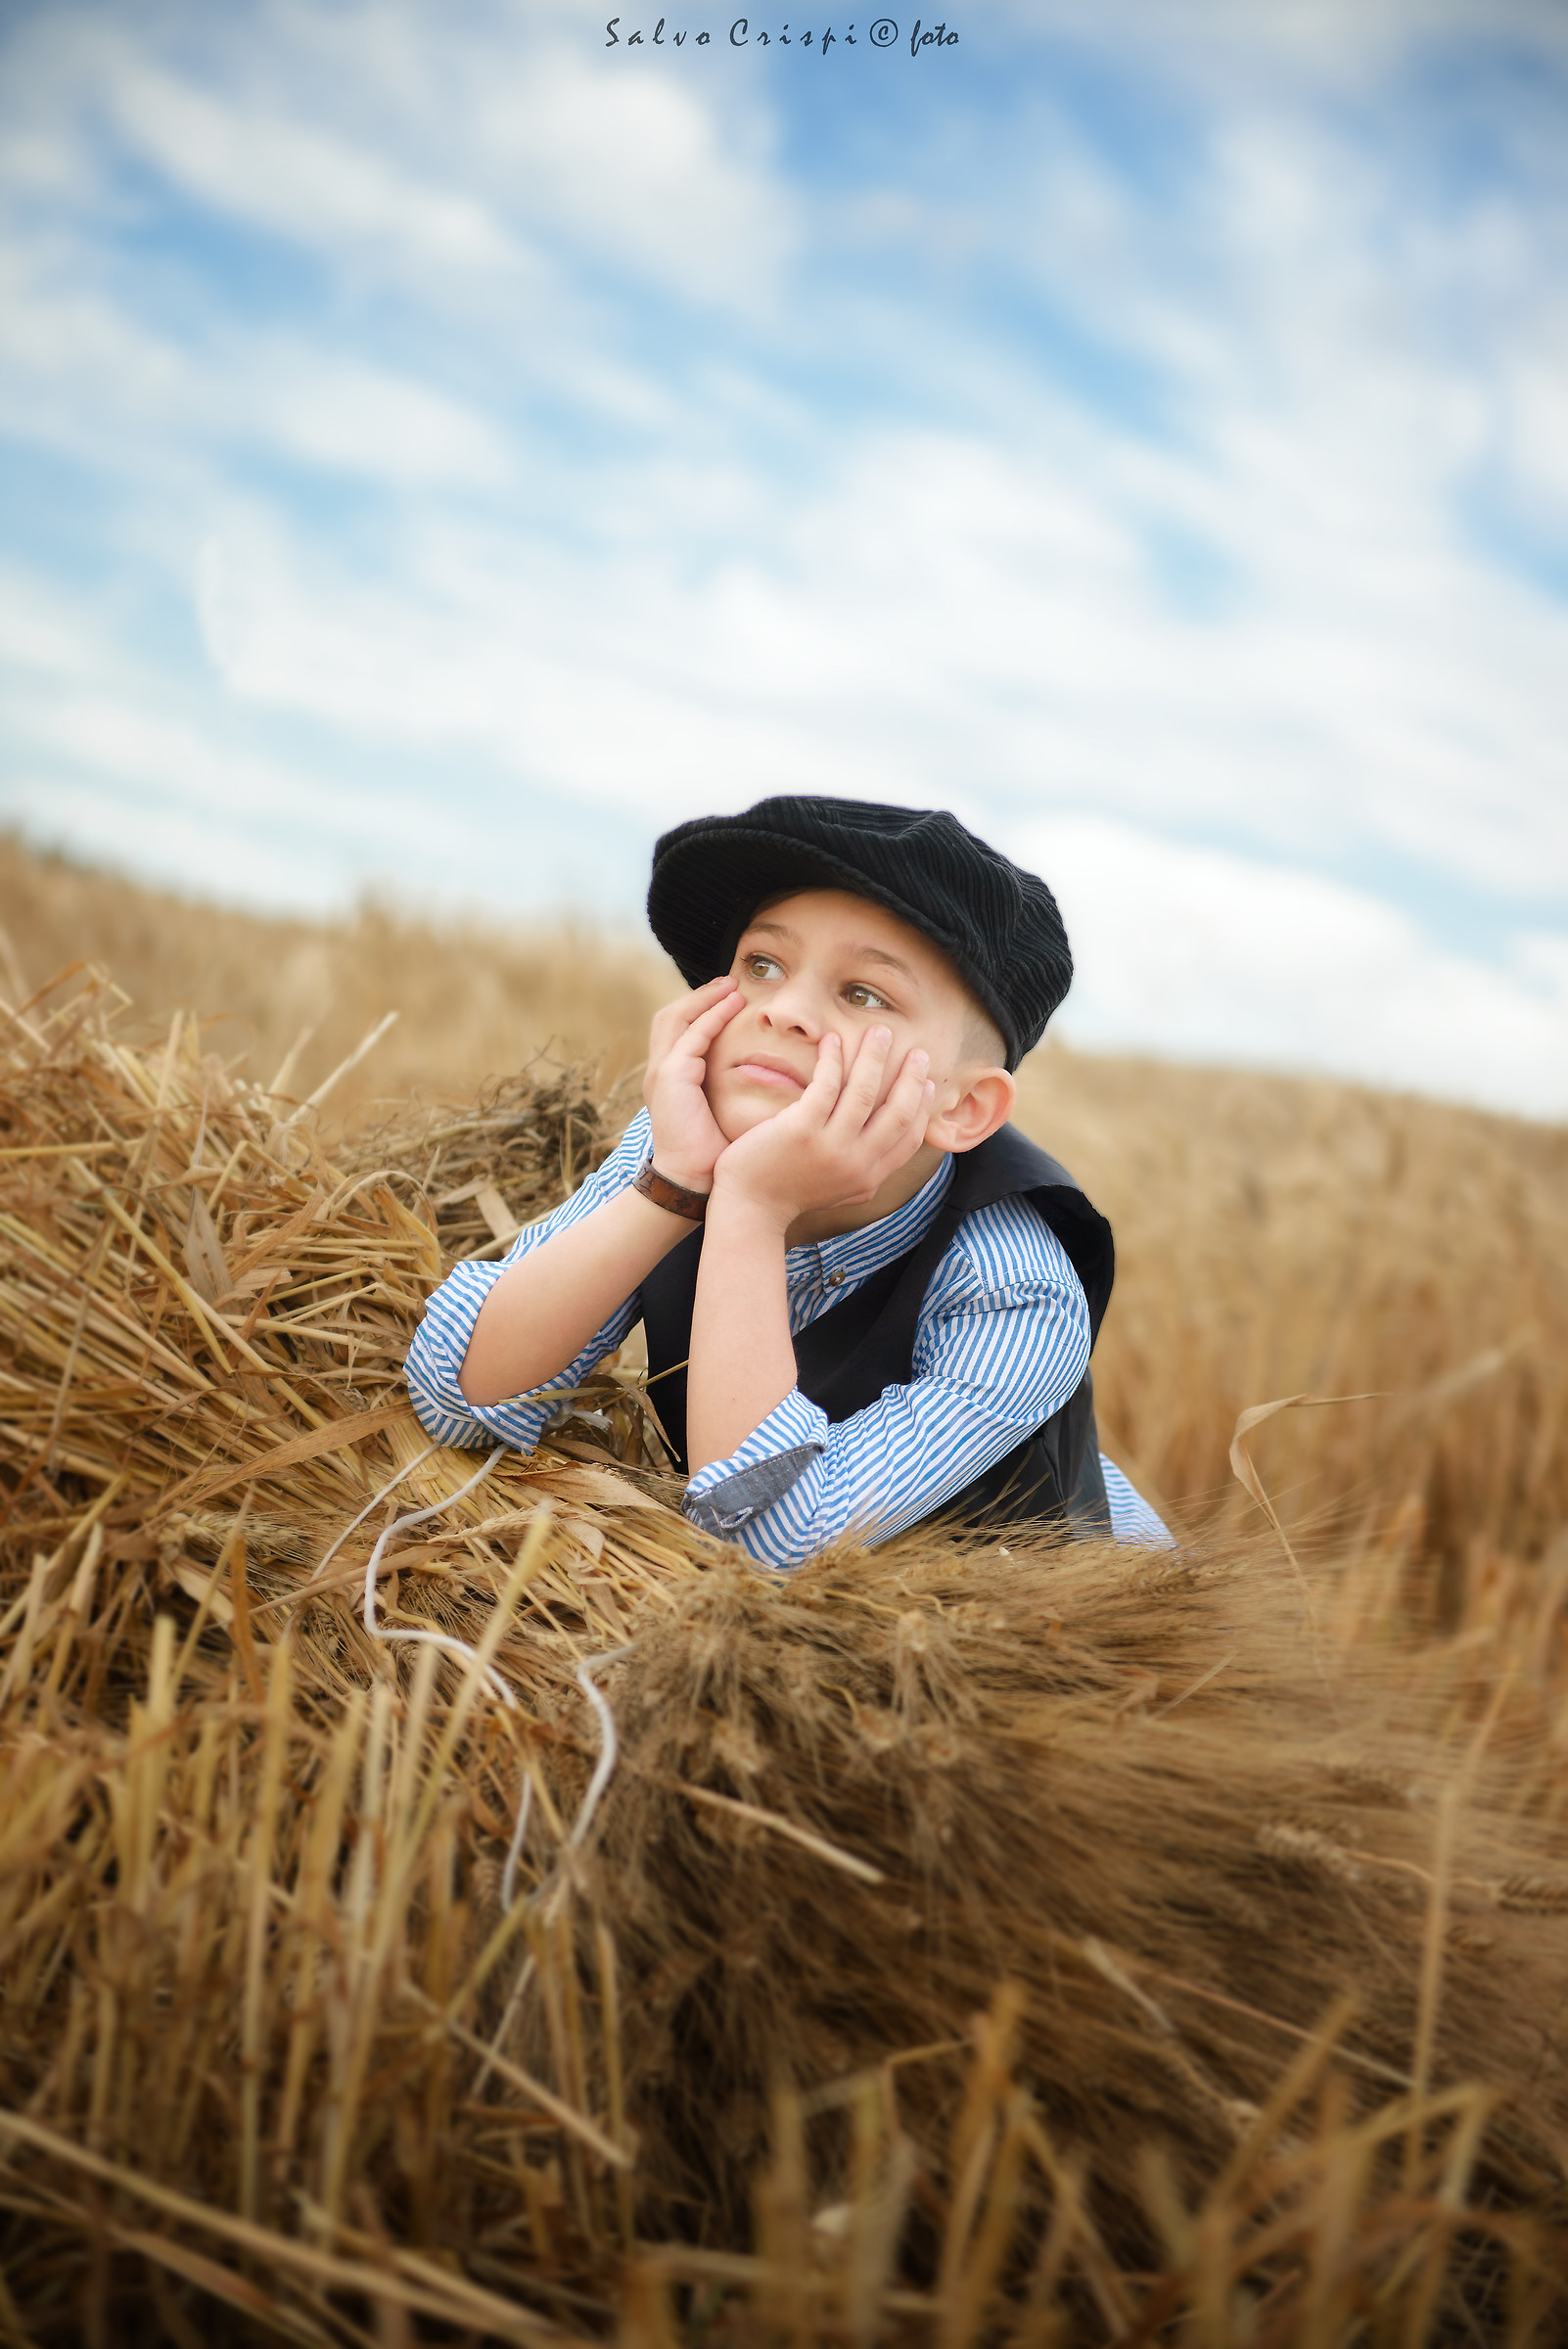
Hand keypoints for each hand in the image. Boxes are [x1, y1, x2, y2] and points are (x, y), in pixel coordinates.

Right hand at [642, 977, 743, 1190]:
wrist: (692, 1179)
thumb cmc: (713, 1152)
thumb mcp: (721, 1111)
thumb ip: (732, 1088)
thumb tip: (770, 1074)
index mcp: (671, 1078)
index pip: (679, 1030)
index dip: (701, 1009)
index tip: (730, 996)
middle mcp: (660, 1070)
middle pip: (670, 1016)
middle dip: (700, 995)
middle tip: (730, 981)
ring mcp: (662, 1072)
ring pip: (675, 1017)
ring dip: (704, 998)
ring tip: (731, 986)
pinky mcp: (670, 1077)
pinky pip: (691, 1035)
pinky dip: (711, 1016)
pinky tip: (731, 1005)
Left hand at [710, 1025, 935, 1230]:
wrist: (750, 1208)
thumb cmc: (789, 1191)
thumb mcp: (839, 1190)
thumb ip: (865, 1171)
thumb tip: (890, 1149)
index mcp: (869, 1177)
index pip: (910, 1138)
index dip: (921, 1107)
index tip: (925, 1081)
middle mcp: (856, 1163)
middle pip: (897, 1112)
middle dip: (910, 1077)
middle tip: (915, 1050)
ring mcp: (830, 1146)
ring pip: (865, 1091)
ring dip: (875, 1056)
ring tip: (878, 1031)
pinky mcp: (802, 1129)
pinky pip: (828, 1084)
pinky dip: (834, 1058)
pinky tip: (834, 1041)